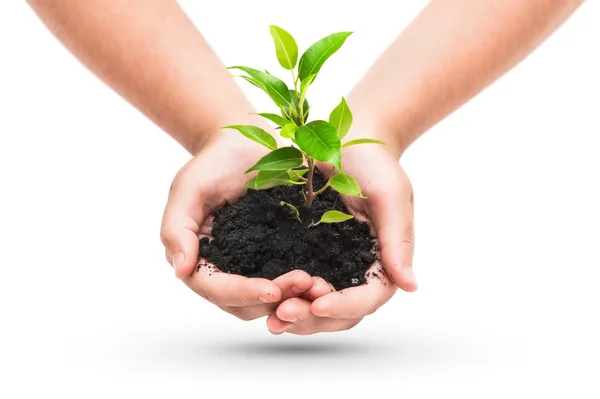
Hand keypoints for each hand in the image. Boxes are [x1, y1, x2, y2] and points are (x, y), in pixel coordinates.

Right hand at [160, 130, 313, 319]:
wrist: (243, 147)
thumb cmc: (212, 164)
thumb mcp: (189, 189)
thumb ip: (177, 229)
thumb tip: (181, 271)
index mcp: (197, 258)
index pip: (213, 288)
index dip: (241, 293)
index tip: (271, 291)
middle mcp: (222, 269)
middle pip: (241, 303)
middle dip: (272, 299)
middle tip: (303, 284)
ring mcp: (249, 266)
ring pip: (266, 299)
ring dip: (290, 298)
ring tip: (315, 285)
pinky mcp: (274, 257)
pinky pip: (284, 280)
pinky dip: (300, 286)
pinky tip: (320, 279)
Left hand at [267, 141, 416, 334]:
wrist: (346, 139)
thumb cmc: (374, 163)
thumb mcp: (390, 195)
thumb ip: (398, 240)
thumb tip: (410, 286)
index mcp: (383, 261)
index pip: (369, 297)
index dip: (345, 305)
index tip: (318, 303)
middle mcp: (358, 269)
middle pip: (341, 312)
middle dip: (314, 317)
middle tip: (284, 312)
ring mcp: (332, 266)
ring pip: (317, 308)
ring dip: (296, 315)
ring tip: (272, 315)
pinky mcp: (308, 257)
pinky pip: (297, 287)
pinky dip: (283, 297)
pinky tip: (263, 298)